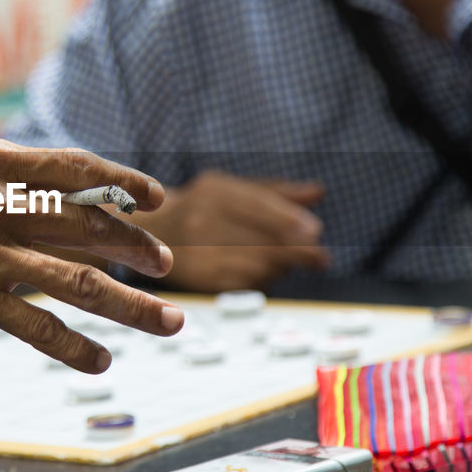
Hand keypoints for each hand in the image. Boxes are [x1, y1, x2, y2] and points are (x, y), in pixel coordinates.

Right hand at [0, 137, 182, 372]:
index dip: (122, 183)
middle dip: (136, 247)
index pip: (77, 168)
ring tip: (170, 321)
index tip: (154, 198)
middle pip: (90, 227)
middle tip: (167, 262)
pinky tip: (101, 361)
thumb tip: (38, 175)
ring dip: (131, 304)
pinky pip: (36, 327)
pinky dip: (73, 346)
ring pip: (79, 282)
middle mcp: (1, 205)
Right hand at [136, 170, 329, 292]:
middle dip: (295, 250)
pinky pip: (243, 283)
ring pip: (255, 263)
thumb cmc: (201, 207)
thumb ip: (275, 191)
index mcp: (214, 191)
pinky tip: (270, 274)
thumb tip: (317, 193)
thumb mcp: (232, 188)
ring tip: (294, 263)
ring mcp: (199, 250)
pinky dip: (264, 279)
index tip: (315, 232)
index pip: (258, 204)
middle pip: (260, 237)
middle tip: (319, 258)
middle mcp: (202, 219)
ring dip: (282, 266)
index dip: (289, 220)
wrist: (152, 232)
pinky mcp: (201, 278)